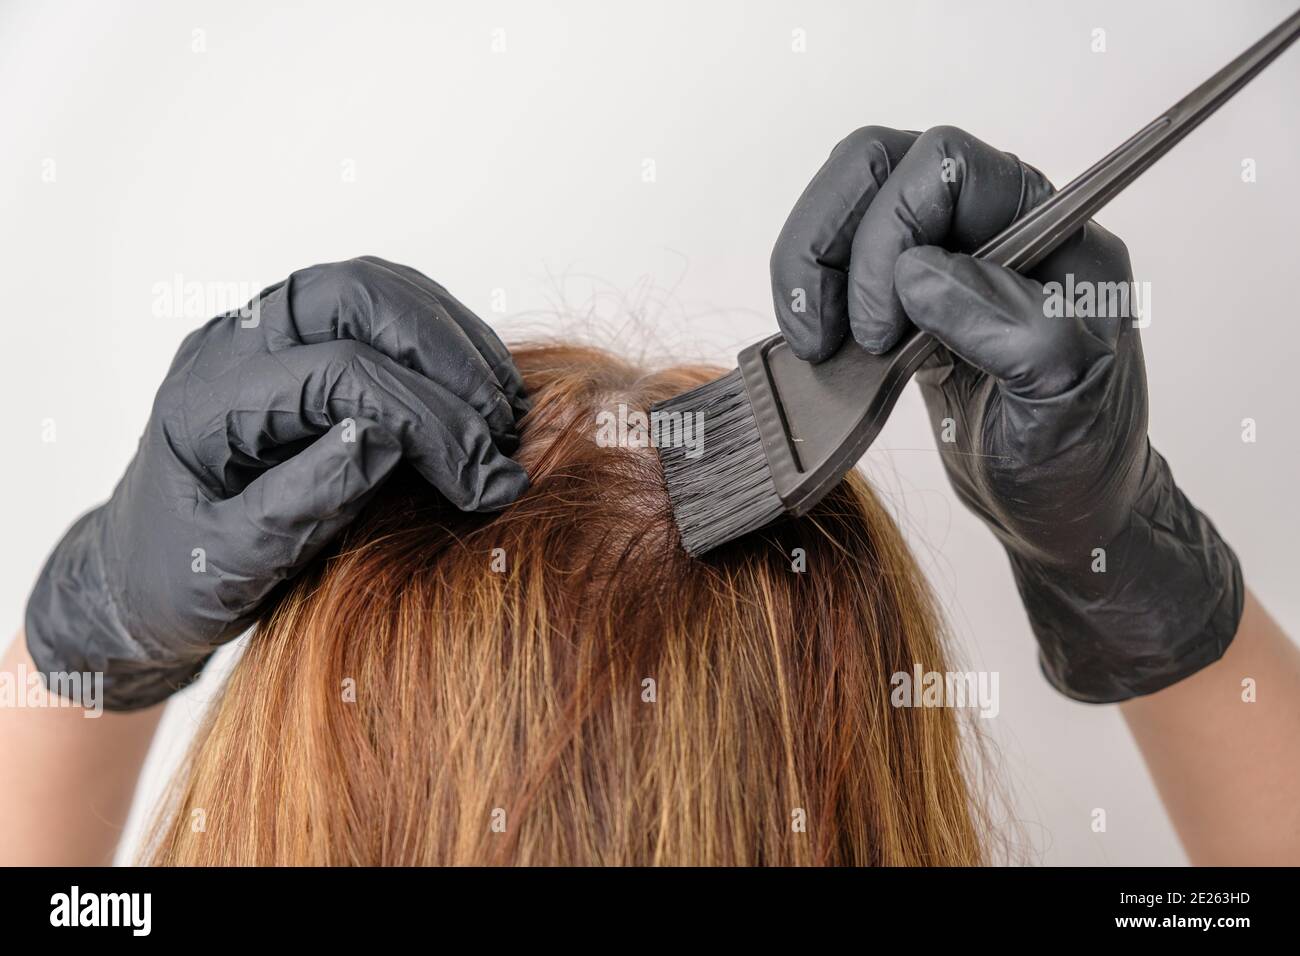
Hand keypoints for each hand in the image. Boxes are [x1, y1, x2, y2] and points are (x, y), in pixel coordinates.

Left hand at [26, 256, 529, 709]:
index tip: (486, 481)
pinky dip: (442, 338)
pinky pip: (384, 306)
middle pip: (358, 295)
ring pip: (377, 287)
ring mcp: (266, 333)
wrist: (138, 579)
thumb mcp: (229, 568)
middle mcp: (232, 345)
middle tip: (501, 427)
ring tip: (504, 408)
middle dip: (446, 355)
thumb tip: (387, 439)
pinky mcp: (300, 341)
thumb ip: (302, 504)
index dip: (429, 421)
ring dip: (452, 339)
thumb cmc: (177, 583)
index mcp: (206, 401)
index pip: (340, 372)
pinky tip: (479, 392)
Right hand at [770, 126, 1242, 701]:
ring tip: (812, 341)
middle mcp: (994, 225)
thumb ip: (1010, 325)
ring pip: (849, 202)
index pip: (949, 167)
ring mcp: (945, 256)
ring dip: (810, 263)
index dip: (893, 235)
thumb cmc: (1076, 454)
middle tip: (828, 333)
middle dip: (832, 240)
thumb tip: (920, 273)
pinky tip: (817, 347)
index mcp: (1051, 230)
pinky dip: (809, 292)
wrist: (1056, 506)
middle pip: (881, 165)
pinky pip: (839, 256)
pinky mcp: (903, 296)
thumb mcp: (1062, 398)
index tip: (886, 333)